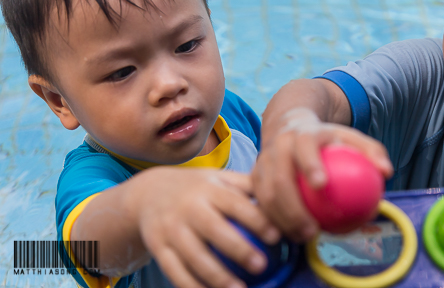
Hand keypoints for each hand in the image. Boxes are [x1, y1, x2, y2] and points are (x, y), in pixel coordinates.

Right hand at [133, 167, 279, 287]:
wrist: (148, 193)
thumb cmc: (197, 188)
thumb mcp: (219, 178)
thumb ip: (247, 185)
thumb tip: (284, 194)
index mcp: (209, 188)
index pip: (235, 203)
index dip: (256, 219)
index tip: (276, 236)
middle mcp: (188, 207)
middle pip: (214, 230)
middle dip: (238, 249)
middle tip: (261, 265)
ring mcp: (171, 229)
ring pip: (194, 256)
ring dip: (217, 276)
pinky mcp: (158, 248)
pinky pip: (175, 271)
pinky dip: (192, 286)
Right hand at [252, 108, 392, 241]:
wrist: (290, 125)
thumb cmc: (328, 138)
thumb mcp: (350, 137)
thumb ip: (371, 152)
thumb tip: (387, 172)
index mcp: (302, 134)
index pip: (304, 147)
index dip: (311, 164)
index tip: (322, 185)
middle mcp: (278, 146)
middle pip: (279, 178)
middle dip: (293, 207)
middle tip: (312, 230)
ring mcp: (263, 160)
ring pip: (265, 194)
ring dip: (281, 219)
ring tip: (301, 238)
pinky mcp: (253, 176)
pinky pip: (258, 201)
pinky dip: (271, 220)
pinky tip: (288, 236)